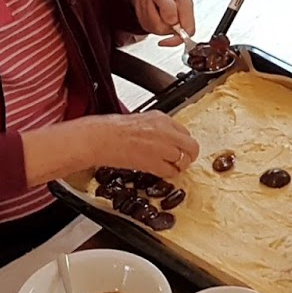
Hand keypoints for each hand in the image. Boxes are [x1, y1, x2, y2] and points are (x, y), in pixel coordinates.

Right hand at [79, 112, 199, 179]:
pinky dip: (168, 174)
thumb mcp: (141, 120)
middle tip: (184, 161)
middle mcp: (165, 131)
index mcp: (162, 118)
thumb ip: (158, 128)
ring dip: (179, 166)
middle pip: (191, 146)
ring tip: (170, 167)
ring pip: (184, 160)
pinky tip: (161, 172)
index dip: (182, 143)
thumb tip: (167, 138)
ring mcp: (161, 147)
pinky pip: (171, 172)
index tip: (179, 148)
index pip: (185, 131)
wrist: (100, 138)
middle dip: (189, 155)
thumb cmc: (113, 130)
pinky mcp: (154, 163)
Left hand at [132, 0, 194, 46]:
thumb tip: (172, 21)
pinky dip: (142, 13)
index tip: (163, 41)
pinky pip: (146, 25)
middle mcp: (178, 14)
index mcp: (185, 4)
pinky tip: (146, 3)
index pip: (188, 31)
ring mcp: (168, 20)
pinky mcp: (157, 23)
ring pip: (154, 27)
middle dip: (152, 13)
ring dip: (146, 11)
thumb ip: (167, 3)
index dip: (177, 39)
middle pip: (166, 30)